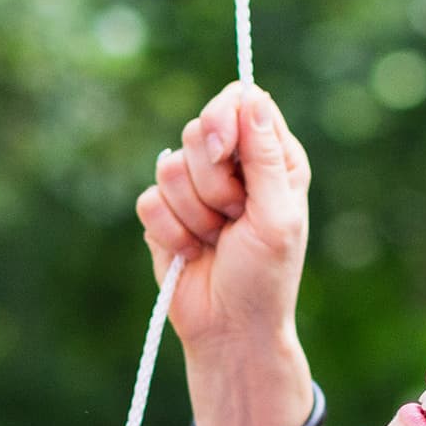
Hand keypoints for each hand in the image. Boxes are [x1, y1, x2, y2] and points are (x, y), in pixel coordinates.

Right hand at [134, 82, 313, 358]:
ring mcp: (194, 190)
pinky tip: (191, 253)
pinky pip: (148, 201)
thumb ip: (265, 156)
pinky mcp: (163, 215)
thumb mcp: (277, 216)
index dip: (223, 119)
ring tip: (215, 241)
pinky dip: (170, 234)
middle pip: (197, 129)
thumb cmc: (265, 277)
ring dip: (193, 215)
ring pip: (168, 167)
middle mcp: (232, 166)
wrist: (229, 329)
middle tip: (233, 217)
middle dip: (211, 181)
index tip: (223, 152)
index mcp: (270, 157)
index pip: (240, 101)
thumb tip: (252, 96)